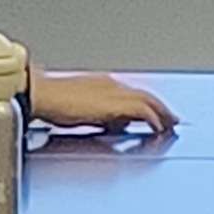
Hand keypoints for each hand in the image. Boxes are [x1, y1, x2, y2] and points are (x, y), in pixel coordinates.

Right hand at [28, 71, 171, 135]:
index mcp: (104, 84)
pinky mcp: (115, 105)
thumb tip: (112, 123)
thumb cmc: (50, 102)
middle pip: (146, 95)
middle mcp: (113, 85)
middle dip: (161, 108)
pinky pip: (143, 111)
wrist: (40, 94)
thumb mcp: (80, 107)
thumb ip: (99, 113)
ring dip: (162, 114)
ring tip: (171, 125)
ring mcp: (115, 93)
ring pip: (149, 101)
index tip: (157, 113)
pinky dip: (153, 120)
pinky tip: (158, 129)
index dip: (148, 104)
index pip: (133, 93)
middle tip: (173, 120)